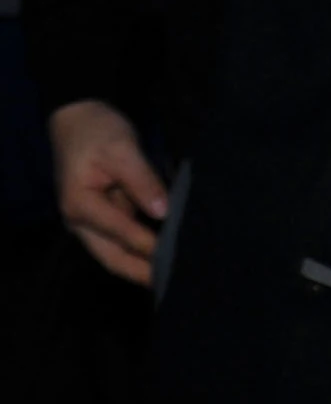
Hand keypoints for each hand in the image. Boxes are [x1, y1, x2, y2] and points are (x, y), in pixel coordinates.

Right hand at [49, 100, 167, 285]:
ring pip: (117, 255)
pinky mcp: (106, 217)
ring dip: (143, 267)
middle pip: (113, 258)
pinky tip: (167, 256)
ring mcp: (93, 222)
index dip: (149, 247)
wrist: (80, 120)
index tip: (177, 258)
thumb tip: (162, 211)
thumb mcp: (122, 149)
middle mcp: (82, 221)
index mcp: (81, 205)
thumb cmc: (98, 132)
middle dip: (143, 273)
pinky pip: (124, 241)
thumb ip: (142, 180)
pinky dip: (143, 251)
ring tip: (176, 276)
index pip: (121, 233)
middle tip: (176, 284)